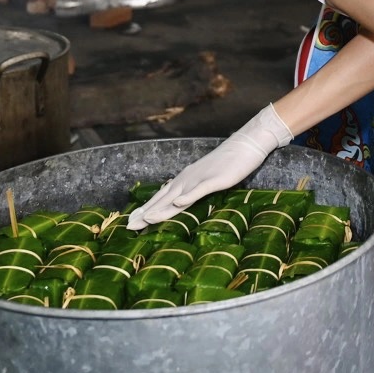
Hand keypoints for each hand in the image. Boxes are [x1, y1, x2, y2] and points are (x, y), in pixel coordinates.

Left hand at [126, 104, 294, 229]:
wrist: (245, 145)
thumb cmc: (227, 163)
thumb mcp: (205, 179)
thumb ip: (192, 191)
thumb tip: (178, 203)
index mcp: (183, 180)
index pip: (160, 198)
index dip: (145, 210)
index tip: (130, 222)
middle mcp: (187, 179)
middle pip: (163, 199)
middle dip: (145, 213)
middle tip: (128, 227)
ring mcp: (200, 179)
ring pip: (176, 197)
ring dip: (160, 209)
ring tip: (145, 220)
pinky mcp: (215, 180)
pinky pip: (199, 190)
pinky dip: (188, 196)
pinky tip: (178, 204)